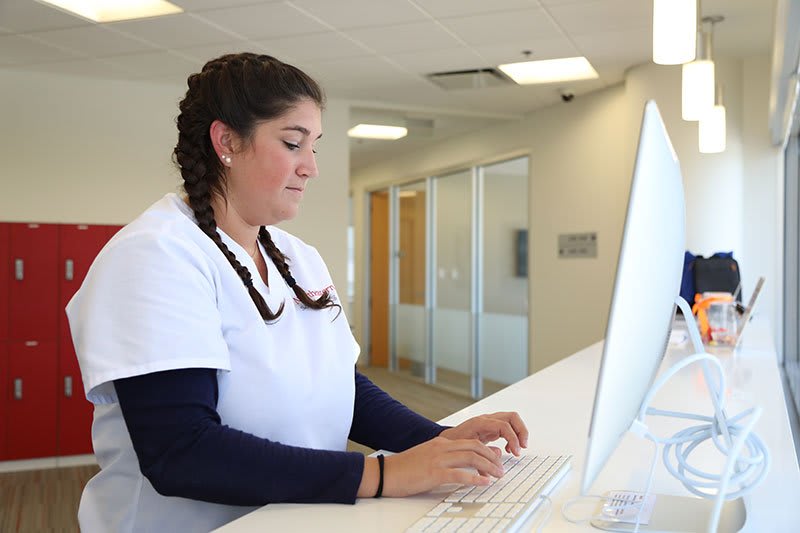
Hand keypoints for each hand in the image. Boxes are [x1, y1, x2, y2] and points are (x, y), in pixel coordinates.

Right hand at [360, 437, 503, 497]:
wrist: (386, 472)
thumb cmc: (406, 468)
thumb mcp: (428, 458)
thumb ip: (447, 457)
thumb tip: (467, 462)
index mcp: (441, 443)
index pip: (471, 441)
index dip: (488, 450)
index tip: (497, 460)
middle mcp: (442, 448)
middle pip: (475, 447)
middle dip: (492, 458)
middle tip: (501, 469)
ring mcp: (438, 460)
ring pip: (471, 458)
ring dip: (489, 467)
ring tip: (498, 476)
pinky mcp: (434, 473)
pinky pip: (459, 474)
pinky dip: (475, 479)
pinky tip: (484, 483)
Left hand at [438, 412, 528, 455]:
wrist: (447, 440)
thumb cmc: (454, 443)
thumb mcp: (466, 449)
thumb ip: (481, 452)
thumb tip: (498, 454)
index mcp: (480, 423)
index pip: (503, 425)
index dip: (513, 438)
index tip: (516, 451)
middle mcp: (487, 419)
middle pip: (512, 417)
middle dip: (521, 431)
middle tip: (523, 446)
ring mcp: (490, 422)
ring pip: (512, 420)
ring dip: (519, 433)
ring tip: (519, 448)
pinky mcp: (492, 427)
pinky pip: (508, 427)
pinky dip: (513, 437)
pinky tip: (509, 449)